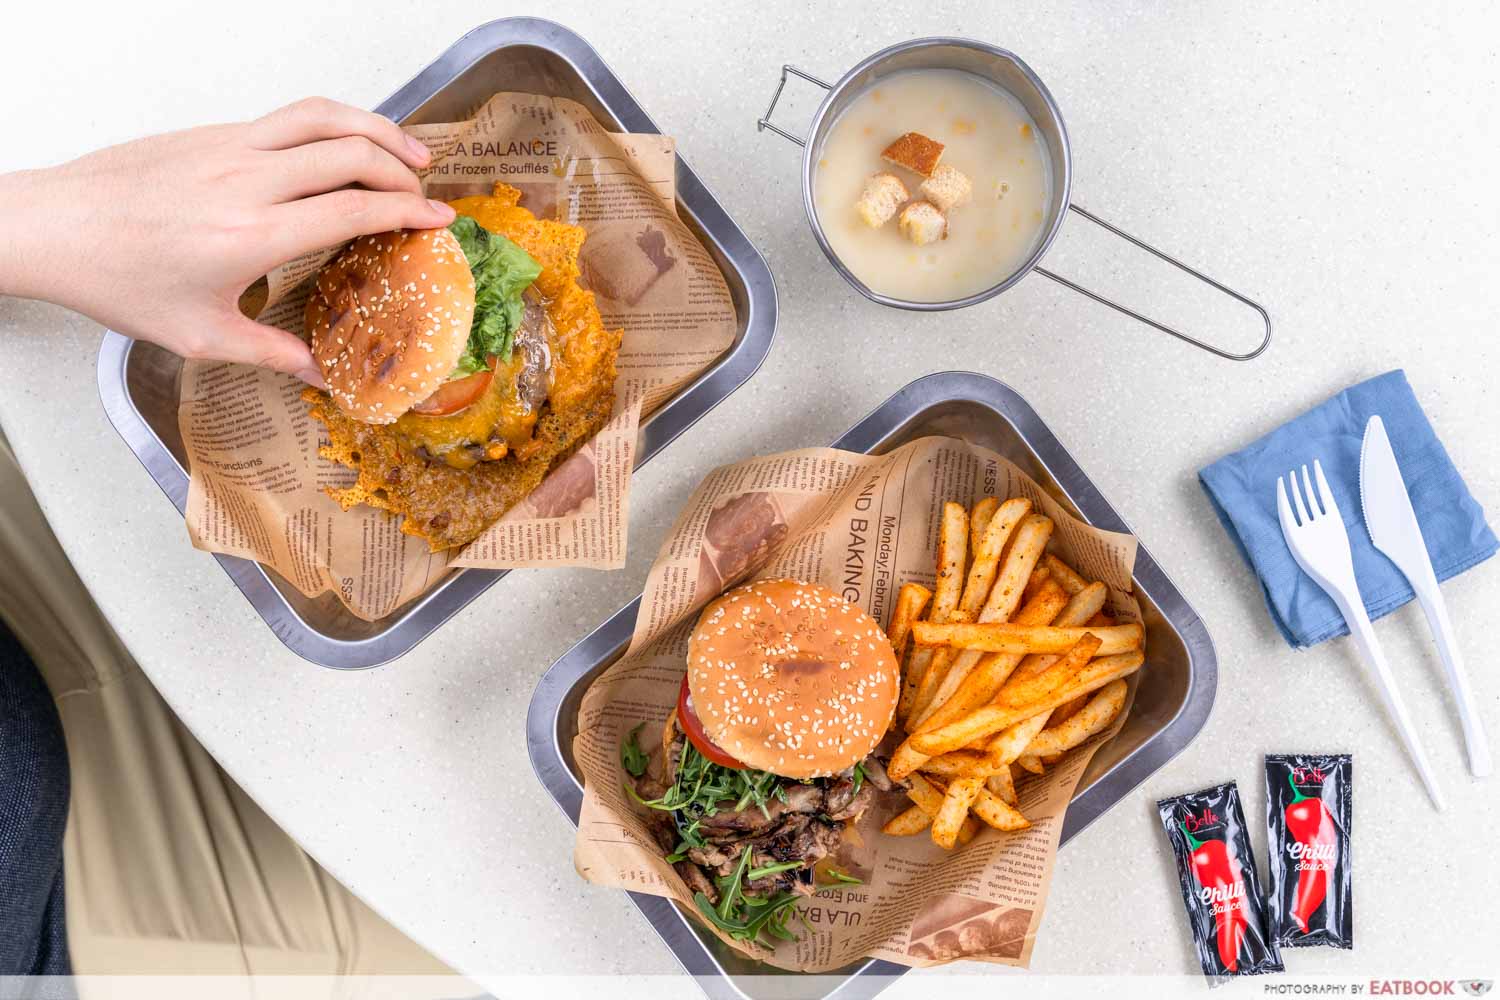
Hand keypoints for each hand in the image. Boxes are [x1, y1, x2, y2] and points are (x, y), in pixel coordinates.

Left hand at [0, 97, 455, 385]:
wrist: (54, 229)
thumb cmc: (119, 281)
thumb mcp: (201, 335)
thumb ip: (272, 352)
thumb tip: (323, 376)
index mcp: (253, 234)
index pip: (353, 208)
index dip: (407, 210)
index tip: (439, 219)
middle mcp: (248, 181)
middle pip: (351, 153)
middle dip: (402, 169)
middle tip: (426, 191)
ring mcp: (230, 147)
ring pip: (322, 117)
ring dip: (374, 128)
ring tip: (405, 150)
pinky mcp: (213, 134)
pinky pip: (288, 118)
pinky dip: (332, 125)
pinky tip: (341, 148)